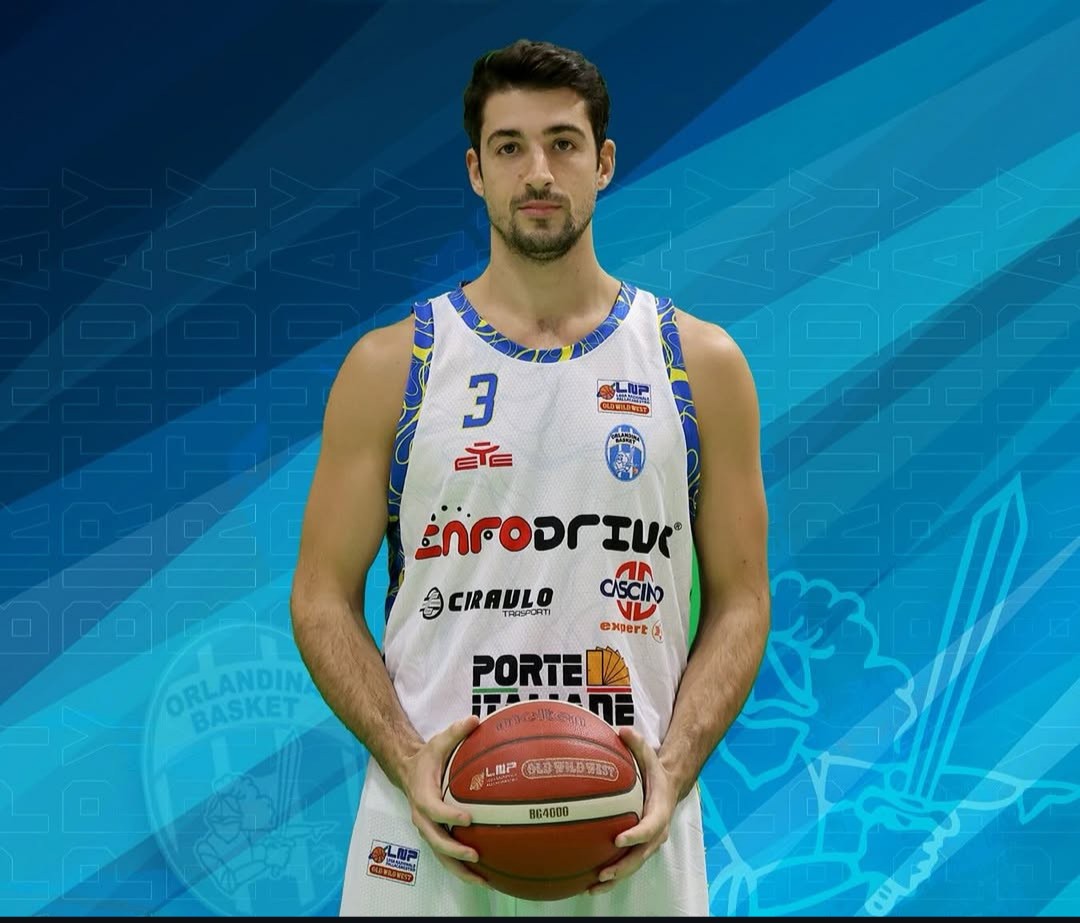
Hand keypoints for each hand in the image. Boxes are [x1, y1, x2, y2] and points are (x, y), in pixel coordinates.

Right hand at [398, 715, 488, 887]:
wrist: (407, 771)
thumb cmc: (427, 757)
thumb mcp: (439, 742)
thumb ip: (456, 731)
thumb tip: (475, 719)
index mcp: (423, 795)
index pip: (433, 809)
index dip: (448, 816)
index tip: (468, 819)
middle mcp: (422, 817)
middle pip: (435, 840)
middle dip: (453, 851)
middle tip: (475, 855)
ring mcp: (427, 829)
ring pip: (440, 855)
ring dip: (459, 870)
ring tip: (483, 880)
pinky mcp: (434, 835)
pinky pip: (446, 856)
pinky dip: (461, 868)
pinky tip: (484, 877)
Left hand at [589, 726, 677, 895]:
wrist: (669, 787)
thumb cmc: (654, 771)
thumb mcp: (650, 755)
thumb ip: (637, 743)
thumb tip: (622, 729)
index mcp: (659, 811)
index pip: (650, 827)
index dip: (635, 835)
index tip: (618, 840)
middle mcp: (656, 832)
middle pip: (641, 855)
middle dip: (623, 867)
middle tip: (603, 873)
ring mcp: (648, 843)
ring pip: (633, 865)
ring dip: (615, 879)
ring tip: (593, 887)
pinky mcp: (639, 848)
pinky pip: (626, 864)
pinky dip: (611, 875)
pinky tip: (587, 883)